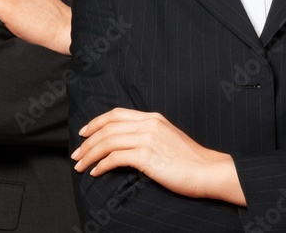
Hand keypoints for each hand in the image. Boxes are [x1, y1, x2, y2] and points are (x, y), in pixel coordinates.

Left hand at [72, 107, 245, 205]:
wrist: (209, 171)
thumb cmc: (190, 160)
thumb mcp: (167, 137)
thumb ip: (148, 134)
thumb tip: (126, 143)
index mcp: (152, 117)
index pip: (115, 114)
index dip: (96, 122)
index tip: (84, 133)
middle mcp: (147, 124)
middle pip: (107, 128)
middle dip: (87, 142)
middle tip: (76, 154)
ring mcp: (147, 139)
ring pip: (107, 142)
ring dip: (89, 154)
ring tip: (80, 165)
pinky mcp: (147, 157)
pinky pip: (115, 158)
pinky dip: (101, 164)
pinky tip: (95, 172)